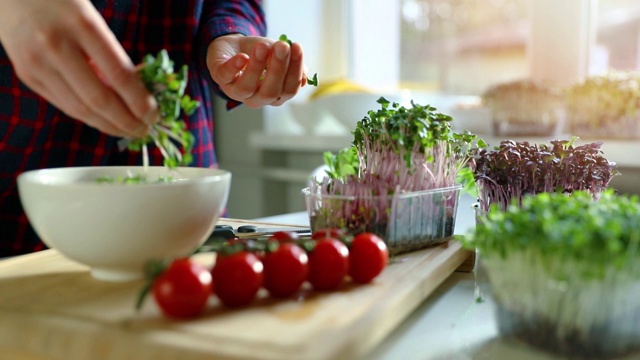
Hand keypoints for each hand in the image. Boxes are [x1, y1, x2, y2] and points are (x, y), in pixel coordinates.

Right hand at [0, 0, 157, 137]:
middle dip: (127, 122)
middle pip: (99, 99)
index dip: (140, 102)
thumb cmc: (59, 0)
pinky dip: (88, 117)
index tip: (155, 114)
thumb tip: (137, 91)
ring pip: (80, 109)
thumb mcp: (91, 16)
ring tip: (128, 130)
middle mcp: (56, 45)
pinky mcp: (26, 75)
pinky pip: (63, 104)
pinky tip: (105, 121)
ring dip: (109, 126)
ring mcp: (37, 63)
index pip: (119, 75)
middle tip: (145, 130)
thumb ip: (110, 52)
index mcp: (81, 24)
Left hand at [206, 34, 306, 107]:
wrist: (233, 47)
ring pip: (248, 87)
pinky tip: (242, 57)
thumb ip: (291, 64)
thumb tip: (304, 77)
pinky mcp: (220, 79)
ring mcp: (237, 92)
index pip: (289, 89)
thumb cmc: (259, 54)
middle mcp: (257, 98)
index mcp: (275, 95)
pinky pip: (226, 77)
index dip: (294, 70)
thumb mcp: (277, 55)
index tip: (297, 47)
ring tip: (262, 47)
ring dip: (257, 67)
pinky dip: (234, 67)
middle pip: (271, 91)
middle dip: (278, 68)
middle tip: (282, 46)